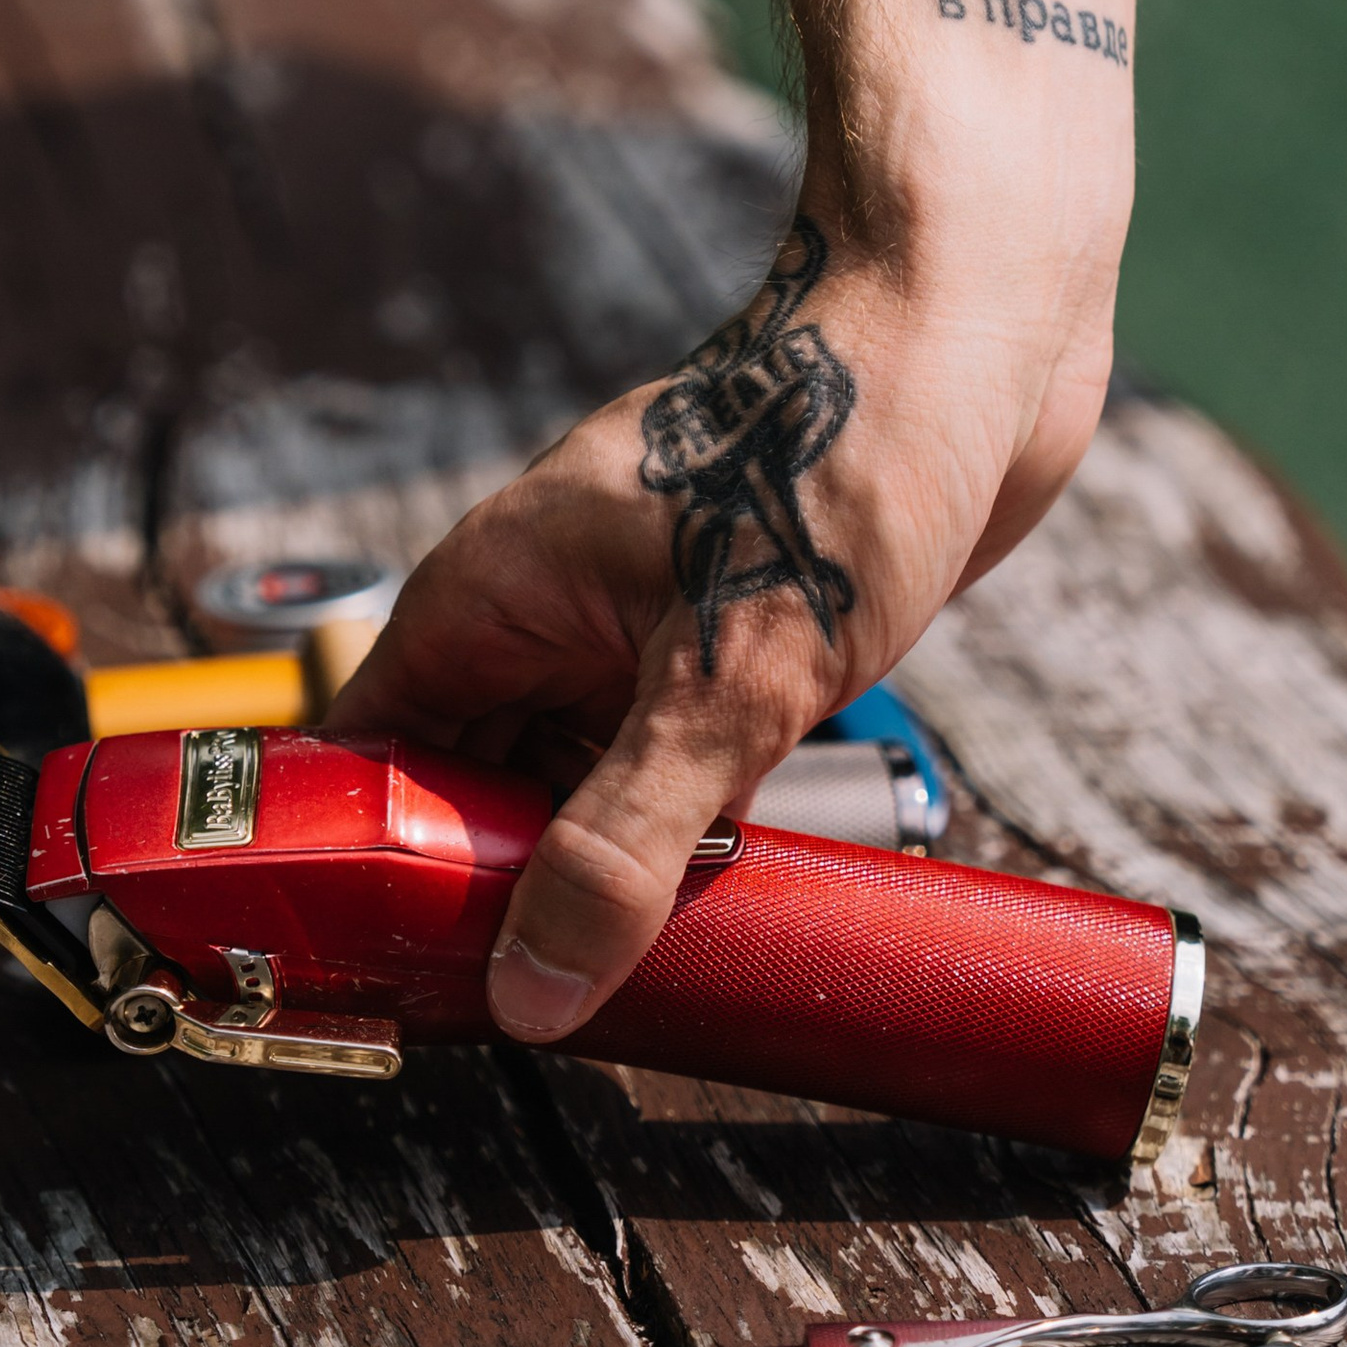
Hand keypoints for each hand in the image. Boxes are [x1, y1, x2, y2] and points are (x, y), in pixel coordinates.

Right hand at [322, 205, 1117, 1038]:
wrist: (983, 333)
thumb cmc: (846, 445)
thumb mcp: (727, 680)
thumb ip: (623, 842)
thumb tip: (530, 985)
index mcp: (495, 588)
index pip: (369, 752)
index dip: (362, 868)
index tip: (387, 978)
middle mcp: (551, 605)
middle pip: (472, 785)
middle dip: (495, 896)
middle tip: (528, 1014)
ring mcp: (643, 620)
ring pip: (579, 781)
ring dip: (603, 873)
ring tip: (625, 986)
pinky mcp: (735, 635)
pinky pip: (676, 761)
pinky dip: (688, 833)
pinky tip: (722, 906)